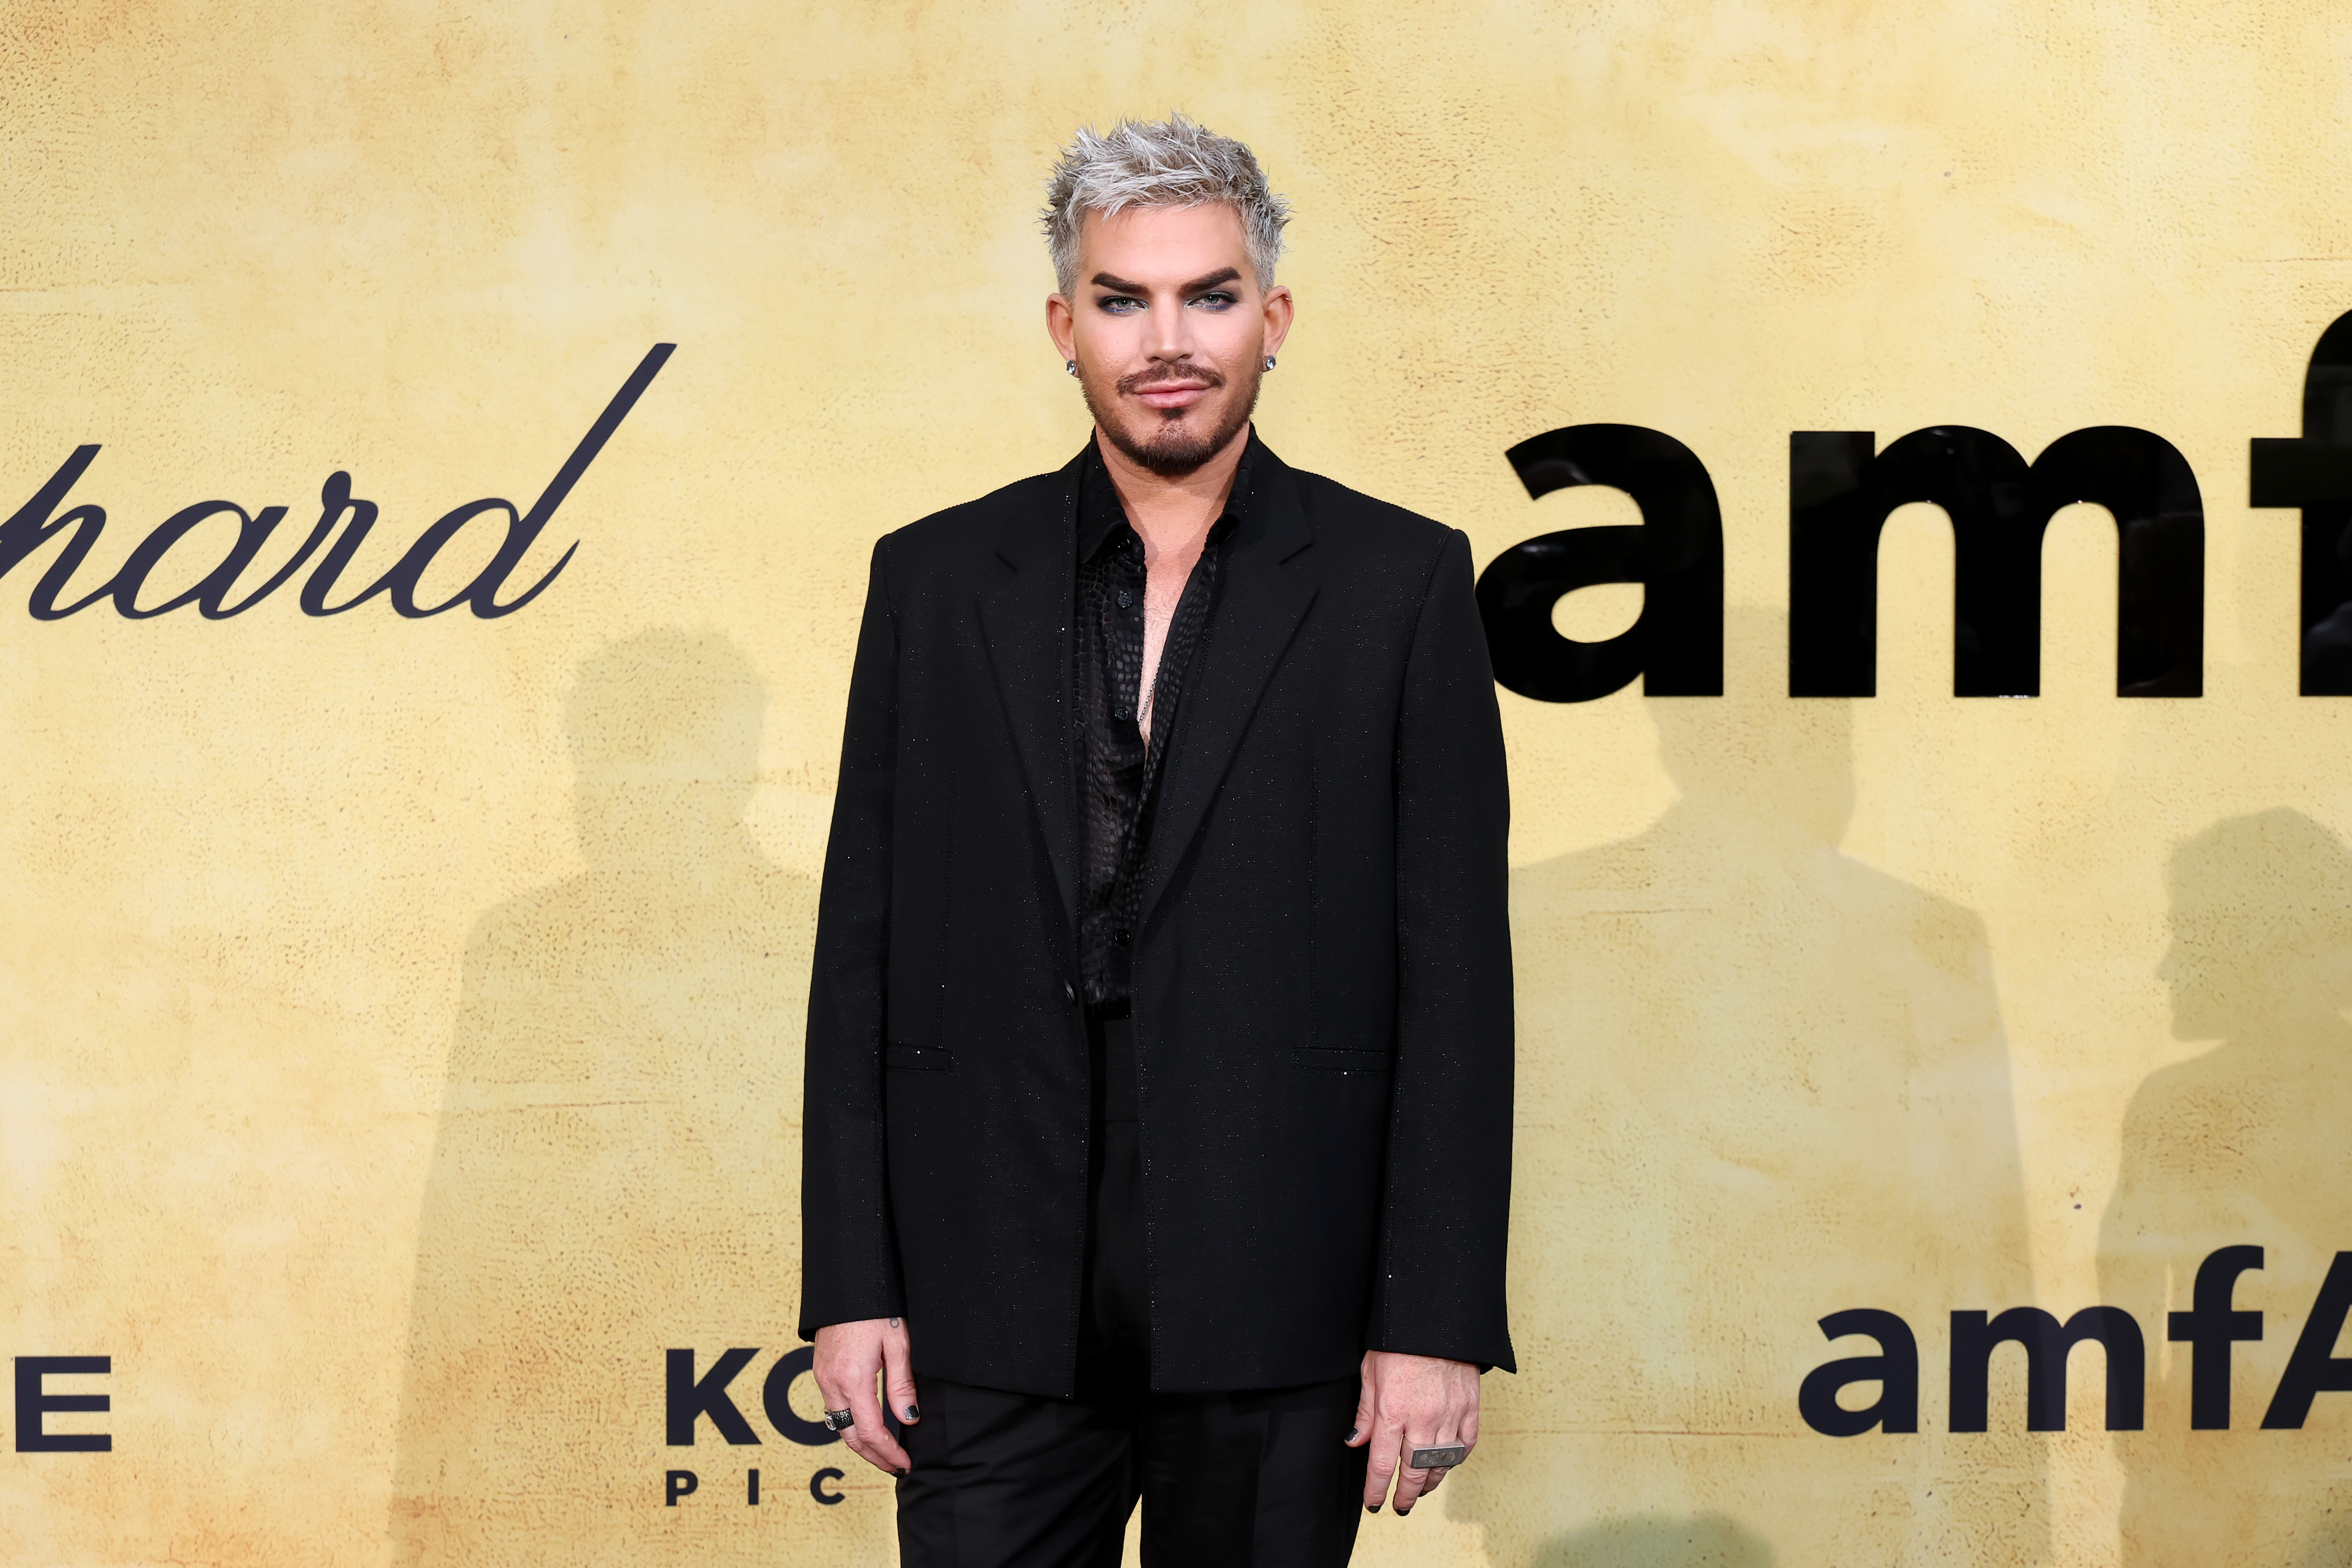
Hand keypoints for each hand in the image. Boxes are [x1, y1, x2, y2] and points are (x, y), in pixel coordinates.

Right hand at [812, 1316, 918, 1475]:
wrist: (847, 1282)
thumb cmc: (876, 1307)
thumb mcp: (898, 1344)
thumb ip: (902, 1385)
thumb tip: (909, 1419)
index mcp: (853, 1379)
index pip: (870, 1431)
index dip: (888, 1452)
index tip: (905, 1463)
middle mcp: (832, 1383)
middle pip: (850, 1437)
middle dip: (874, 1457)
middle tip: (896, 1466)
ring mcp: (822, 1377)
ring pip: (839, 1425)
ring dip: (861, 1443)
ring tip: (885, 1452)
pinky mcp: (820, 1371)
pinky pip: (833, 1408)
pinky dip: (850, 1424)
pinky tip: (867, 1425)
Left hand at [1346, 1349, 1479, 1514]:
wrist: (1435, 1317)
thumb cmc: (1398, 1342)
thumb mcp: (1370, 1372)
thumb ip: (1365, 1412)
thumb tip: (1355, 1443)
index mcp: (1392, 1412)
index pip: (1382, 1466)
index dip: (1376, 1490)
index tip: (1373, 1503)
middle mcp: (1422, 1420)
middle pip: (1414, 1473)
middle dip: (1405, 1495)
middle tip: (1400, 1505)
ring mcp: (1450, 1416)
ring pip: (1441, 1464)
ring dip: (1430, 1483)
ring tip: (1421, 1489)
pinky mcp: (1470, 1408)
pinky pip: (1465, 1445)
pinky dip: (1456, 1459)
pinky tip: (1447, 1463)